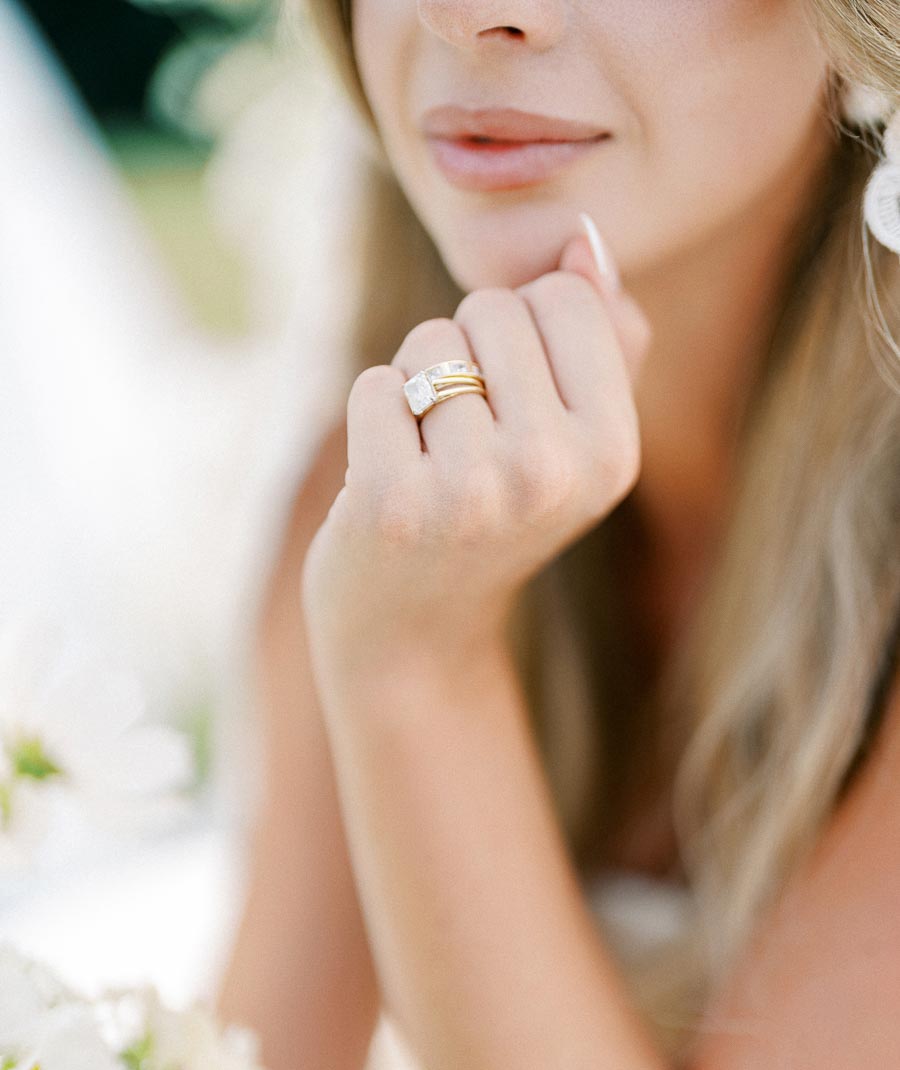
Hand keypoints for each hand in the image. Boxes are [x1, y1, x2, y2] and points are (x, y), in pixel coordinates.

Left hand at [300, 222, 652, 688]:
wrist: (415, 630)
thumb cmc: (493, 513)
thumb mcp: (571, 438)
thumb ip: (600, 336)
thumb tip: (584, 238)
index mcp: (614, 453)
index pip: (568, 296)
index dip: (525, 329)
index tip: (517, 401)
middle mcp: (554, 473)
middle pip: (495, 308)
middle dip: (467, 351)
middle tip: (465, 437)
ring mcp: (473, 492)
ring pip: (429, 342)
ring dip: (416, 384)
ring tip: (428, 457)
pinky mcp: (393, 503)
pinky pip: (374, 384)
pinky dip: (372, 414)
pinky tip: (386, 475)